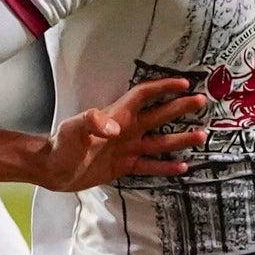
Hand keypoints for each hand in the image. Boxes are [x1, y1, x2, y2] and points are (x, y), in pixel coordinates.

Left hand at [32, 77, 207, 191]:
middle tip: (202, 102)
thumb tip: (116, 128)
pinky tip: (183, 166)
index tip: (184, 84)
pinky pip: (149, 165)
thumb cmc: (60, 146)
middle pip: (159, 115)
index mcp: (117, 116)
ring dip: (180, 139)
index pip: (144, 96)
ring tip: (201, 136)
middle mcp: (126, 130)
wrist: (52, 170)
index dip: (163, 88)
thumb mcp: (72, 131)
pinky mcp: (123, 166)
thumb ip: (92, 123)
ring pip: (159, 142)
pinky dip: (166, 166)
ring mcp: (126, 148)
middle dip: (180, 108)